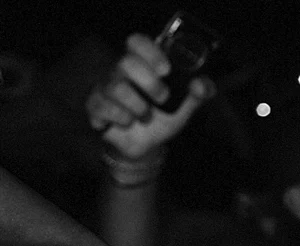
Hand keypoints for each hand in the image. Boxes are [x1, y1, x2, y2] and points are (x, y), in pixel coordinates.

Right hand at [86, 34, 213, 161]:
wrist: (149, 144)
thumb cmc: (165, 116)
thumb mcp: (186, 104)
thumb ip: (200, 92)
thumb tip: (200, 85)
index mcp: (143, 64)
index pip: (137, 41)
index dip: (149, 52)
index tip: (166, 70)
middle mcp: (121, 71)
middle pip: (126, 63)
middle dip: (150, 83)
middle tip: (163, 98)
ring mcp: (105, 87)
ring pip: (116, 88)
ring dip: (138, 106)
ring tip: (145, 116)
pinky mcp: (95, 105)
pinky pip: (102, 107)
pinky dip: (121, 118)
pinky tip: (128, 122)